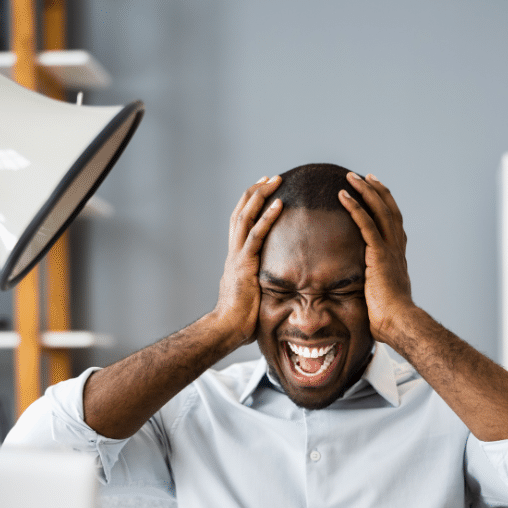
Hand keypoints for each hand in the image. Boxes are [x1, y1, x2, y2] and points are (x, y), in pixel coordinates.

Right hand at [213, 176, 282, 347]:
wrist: (227, 329)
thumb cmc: (242, 319)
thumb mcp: (255, 293)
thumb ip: (263, 282)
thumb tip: (280, 283)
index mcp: (236, 258)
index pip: (241, 224)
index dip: (251, 205)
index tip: (264, 189)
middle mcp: (234, 252)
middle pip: (241, 213)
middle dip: (255, 193)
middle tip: (270, 177)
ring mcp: (237, 257)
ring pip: (246, 217)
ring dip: (261, 196)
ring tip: (275, 180)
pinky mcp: (244, 264)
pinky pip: (256, 235)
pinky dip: (267, 217)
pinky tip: (279, 204)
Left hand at [339, 173, 415, 343]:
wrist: (399, 322)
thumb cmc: (389, 318)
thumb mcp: (381, 297)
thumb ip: (373, 287)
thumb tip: (361, 294)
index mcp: (398, 257)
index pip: (393, 224)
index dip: (386, 205)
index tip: (376, 192)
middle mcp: (397, 249)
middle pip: (389, 210)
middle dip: (377, 191)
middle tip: (364, 176)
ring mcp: (390, 250)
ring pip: (379, 211)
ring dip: (365, 191)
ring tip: (350, 178)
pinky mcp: (379, 255)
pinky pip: (366, 224)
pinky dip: (355, 207)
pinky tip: (343, 196)